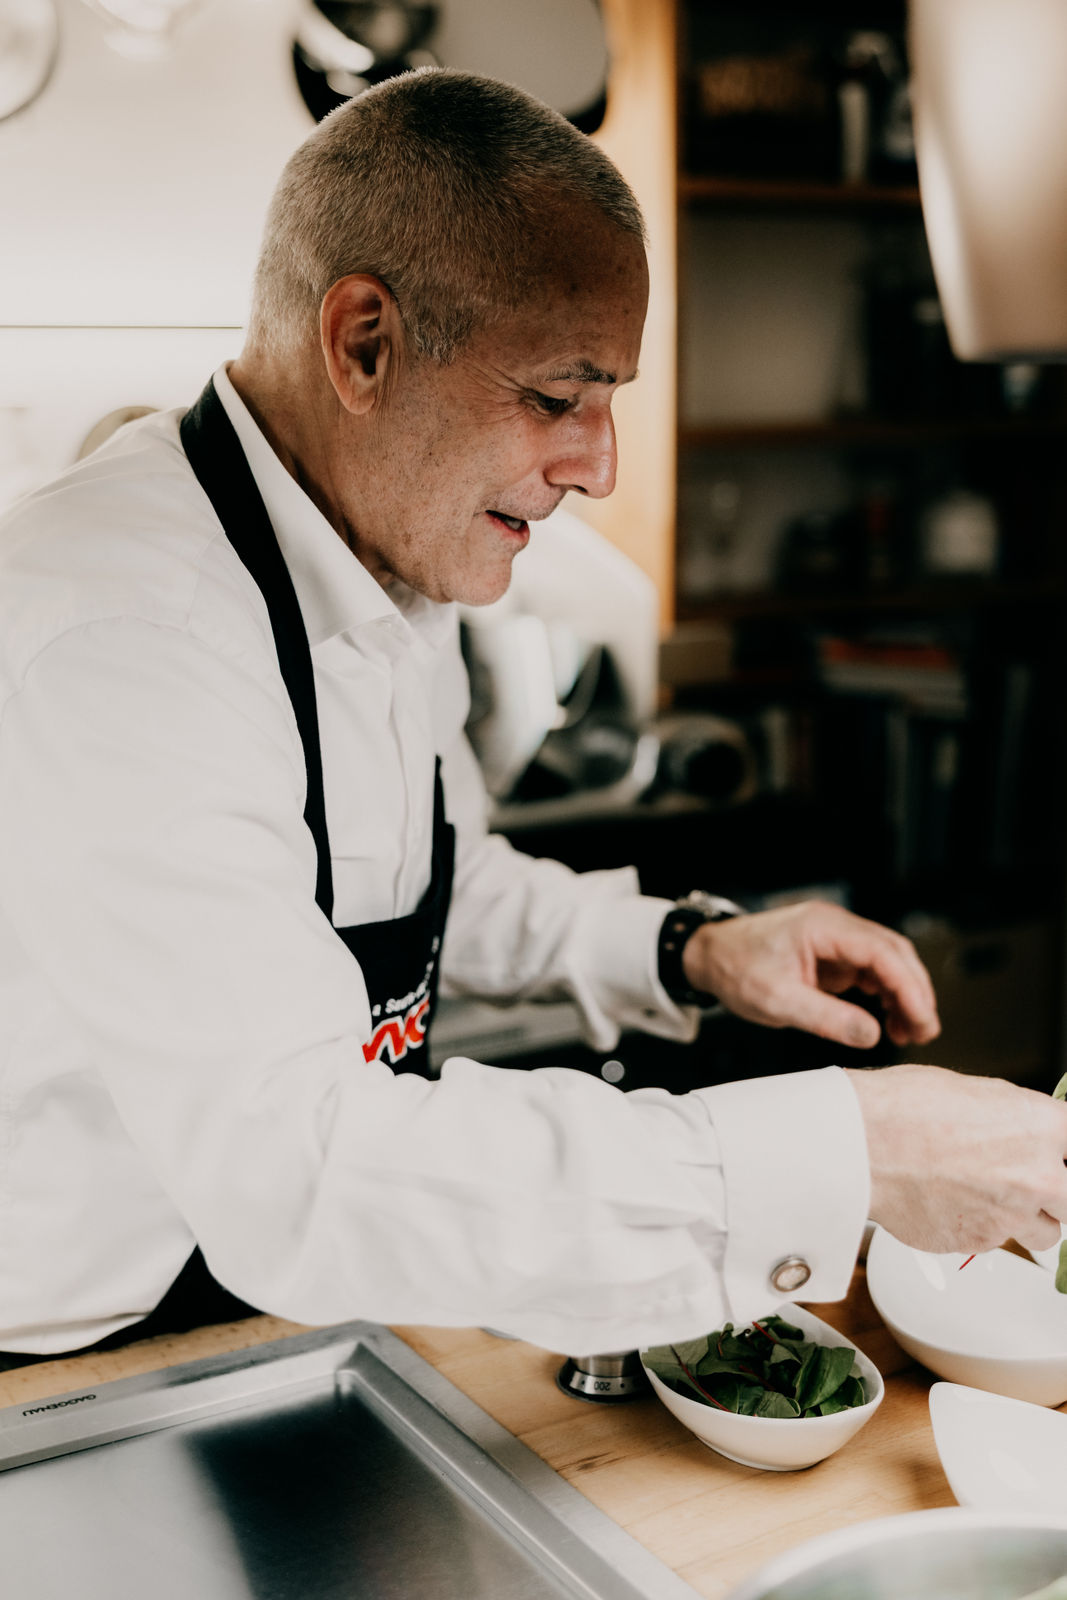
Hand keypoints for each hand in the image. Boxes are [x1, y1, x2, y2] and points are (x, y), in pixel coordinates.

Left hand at [682, 900, 939, 1048]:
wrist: (710, 956)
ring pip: (888, 963)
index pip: (882, 952)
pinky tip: (890, 1021)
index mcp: (823, 927)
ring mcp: (836, 939)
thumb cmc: (736, 969)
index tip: (922, 1018)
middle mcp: (836, 927)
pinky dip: (886, 995)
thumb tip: (871, 1035)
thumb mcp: (776, 1000)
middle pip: (894, 954)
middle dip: (915, 992)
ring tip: (910, 1033)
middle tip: (925, 1031)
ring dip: (904, 995)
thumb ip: (825, 1017)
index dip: (909, 986)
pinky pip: (872, 971)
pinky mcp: (834, 955)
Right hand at [846, 1063, 1066, 1254]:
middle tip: (1031, 1181)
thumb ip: (1016, 1118)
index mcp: (1040, 1127)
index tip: (1060, 1156)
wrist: (861, 1145)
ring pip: (1046, 1234)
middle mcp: (1035, 1176)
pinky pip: (994, 1243)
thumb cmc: (904, 1108)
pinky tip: (951, 1202)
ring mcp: (1009, 1216)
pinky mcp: (978, 1243)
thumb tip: (1026, 1130)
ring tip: (991, 1197)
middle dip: (1058, 1193)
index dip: (1065, 1152)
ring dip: (1028, 1219)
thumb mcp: (975, 1091)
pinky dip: (980, 1228)